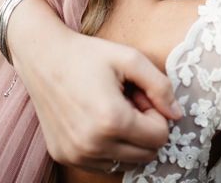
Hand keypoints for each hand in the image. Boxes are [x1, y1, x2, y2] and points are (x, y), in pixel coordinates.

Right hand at [9, 0, 180, 171]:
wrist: (43, 56)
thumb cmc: (88, 54)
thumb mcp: (131, 59)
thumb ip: (161, 86)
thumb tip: (177, 115)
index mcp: (111, 120)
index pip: (160, 137)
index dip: (157, 113)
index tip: (140, 94)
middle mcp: (92, 144)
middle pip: (146, 154)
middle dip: (145, 128)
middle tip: (129, 101)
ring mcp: (76, 154)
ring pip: (127, 163)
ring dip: (128, 140)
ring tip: (113, 110)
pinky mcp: (65, 156)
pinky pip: (104, 165)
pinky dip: (110, 146)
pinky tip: (98, 119)